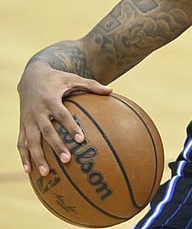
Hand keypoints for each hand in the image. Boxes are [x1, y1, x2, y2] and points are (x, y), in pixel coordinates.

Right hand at [17, 61, 111, 175]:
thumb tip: (111, 91)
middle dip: (56, 146)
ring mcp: (28, 120)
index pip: (62, 115)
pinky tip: (29, 171)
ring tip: (47, 173)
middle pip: (46, 131)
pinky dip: (24, 157)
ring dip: (37, 157)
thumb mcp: (73, 78)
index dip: (70, 126)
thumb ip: (91, 85)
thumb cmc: (57, 79)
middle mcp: (37, 111)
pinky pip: (21, 143)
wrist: (30, 76)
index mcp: (51, 99)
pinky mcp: (22, 125)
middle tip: (67, 160)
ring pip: (31, 141)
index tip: (81, 139)